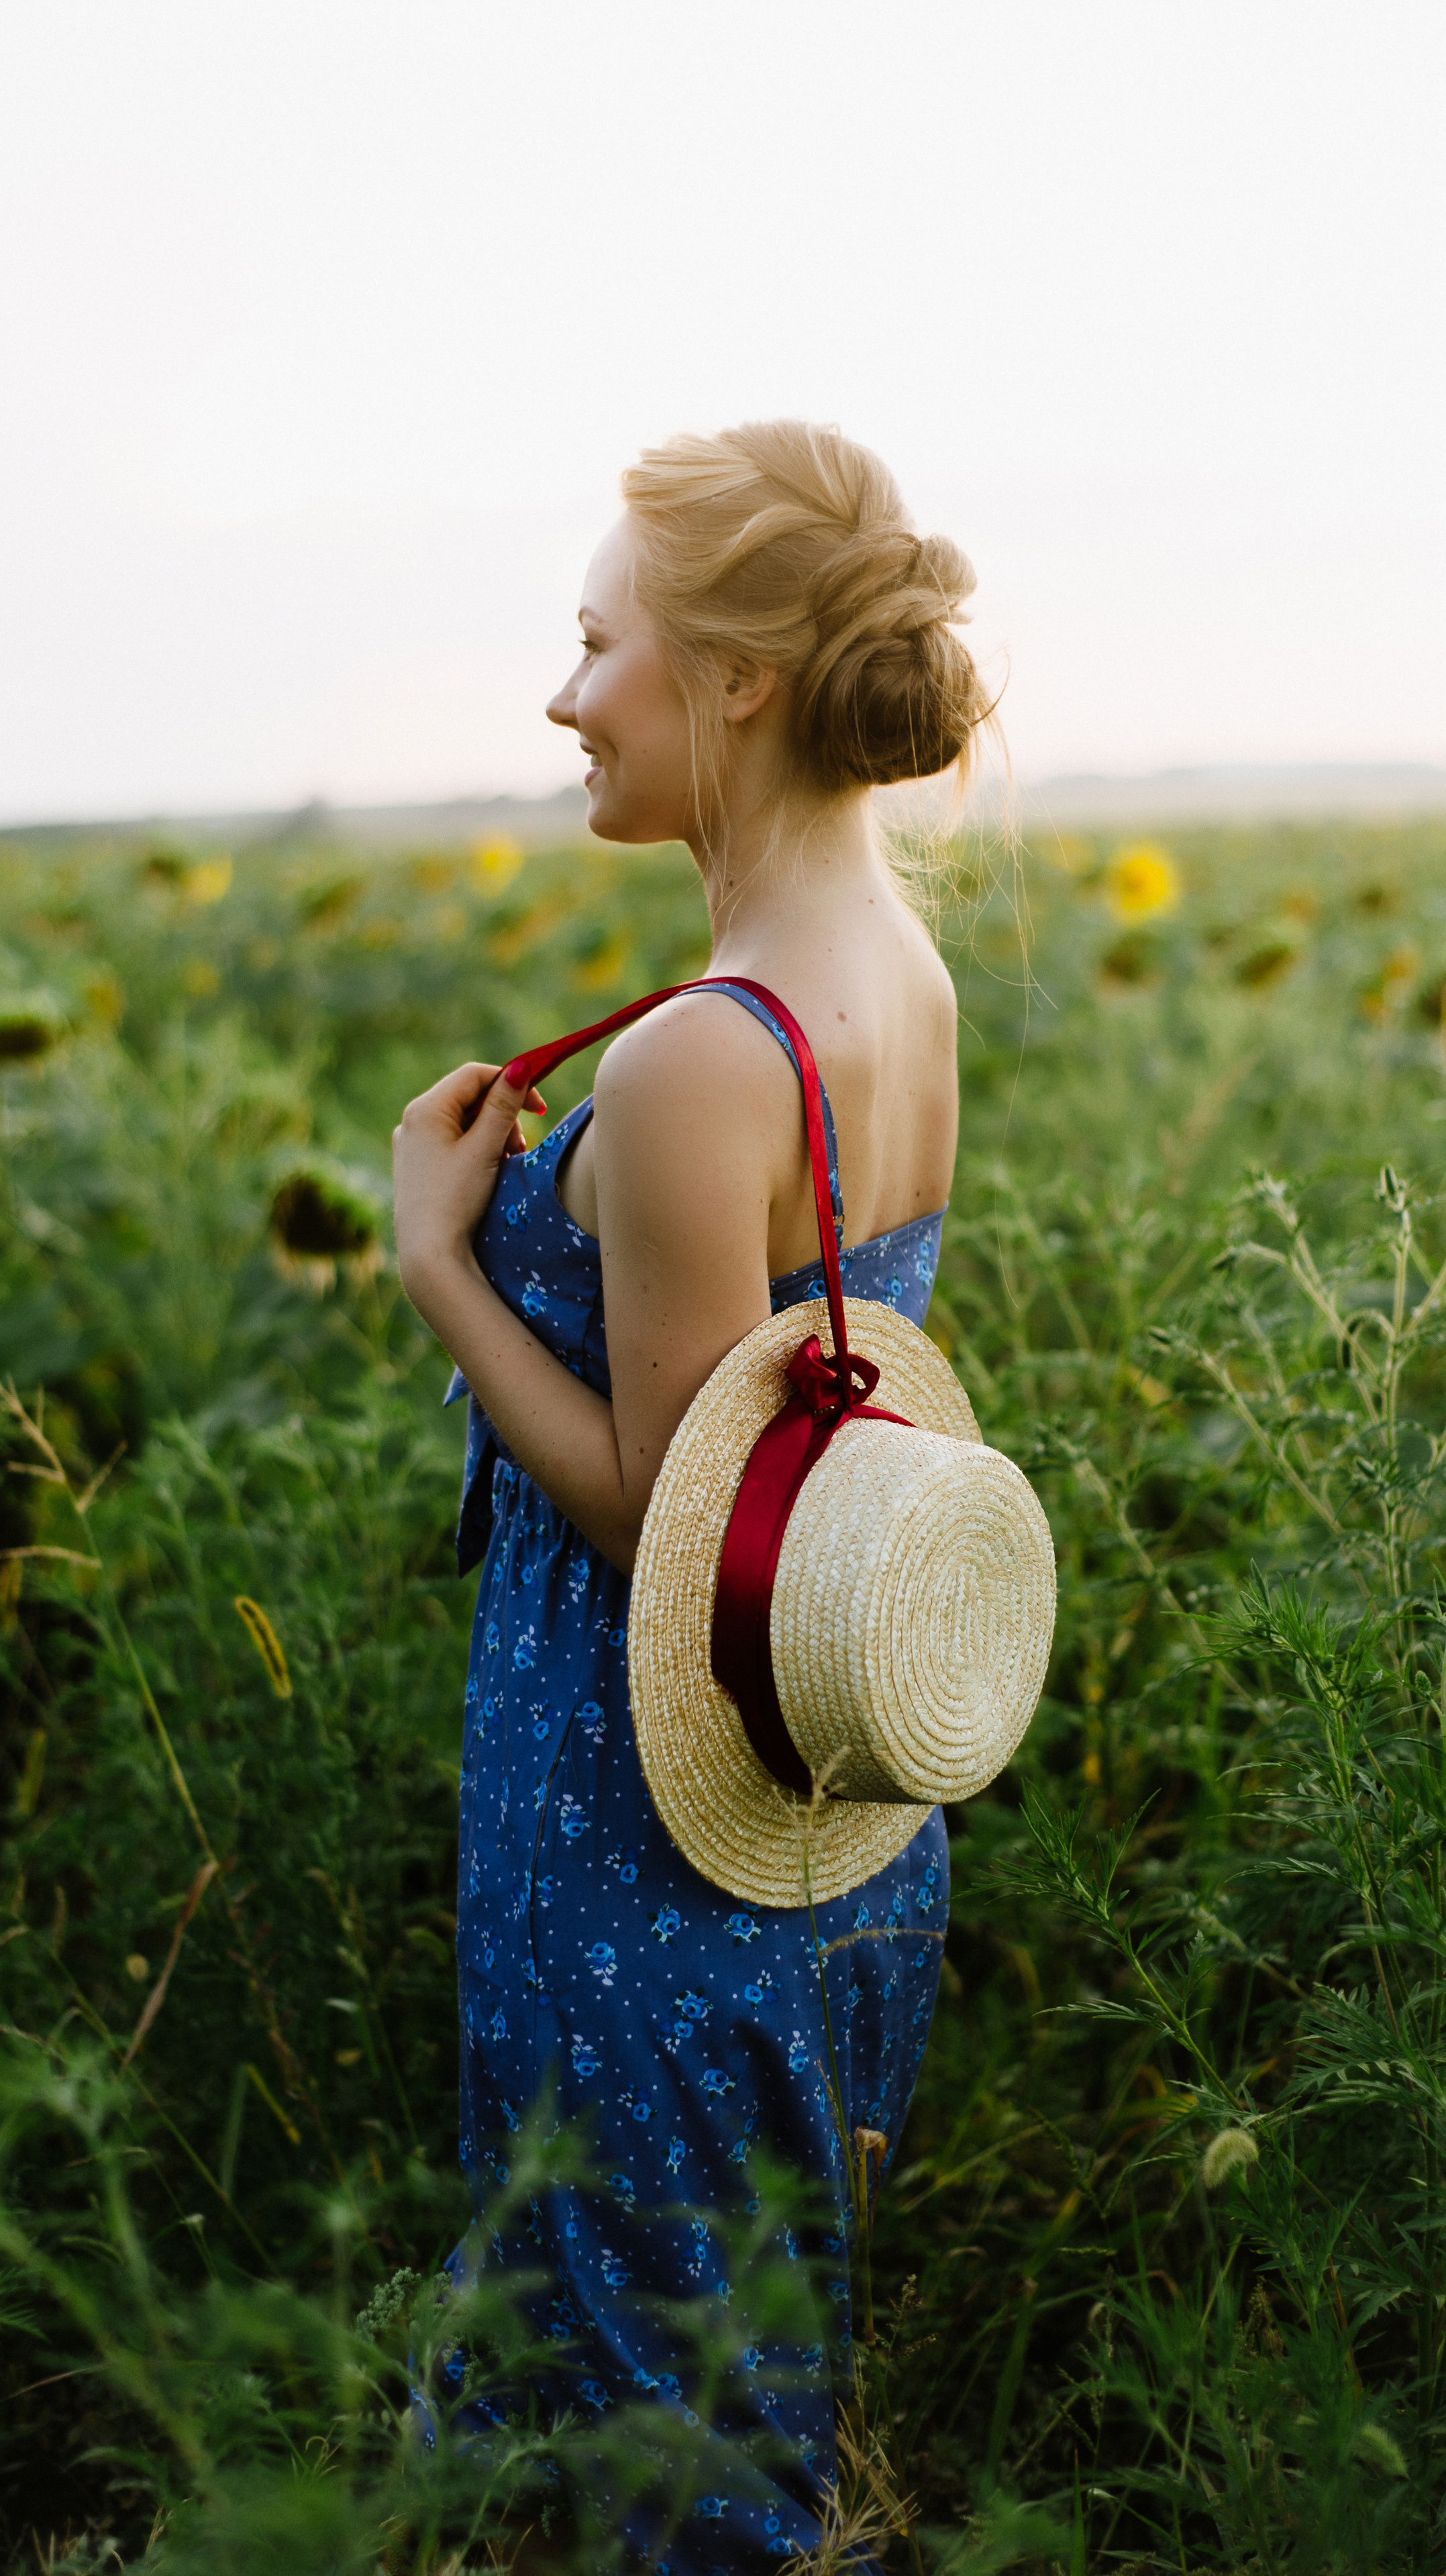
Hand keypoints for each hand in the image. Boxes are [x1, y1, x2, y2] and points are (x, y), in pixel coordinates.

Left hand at [392, 1062, 545, 1303]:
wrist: (430, 1254)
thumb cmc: (457, 1199)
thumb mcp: (486, 1148)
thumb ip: (503, 1106)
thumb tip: (520, 1067)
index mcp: (425, 1109)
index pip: (474, 1075)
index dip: (511, 1083)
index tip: (540, 1108)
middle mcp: (412, 1121)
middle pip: (469, 1098)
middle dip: (501, 1116)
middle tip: (519, 1147)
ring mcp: (412, 1145)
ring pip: (463, 1123)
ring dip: (492, 1135)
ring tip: (505, 1163)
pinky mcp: (416, 1167)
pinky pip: (452, 1144)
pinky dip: (476, 1150)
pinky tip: (488, 1173)